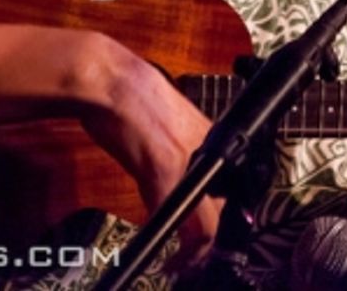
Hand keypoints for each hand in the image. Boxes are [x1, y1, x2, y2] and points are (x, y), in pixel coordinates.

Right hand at [77, 35, 221, 266]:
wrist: (110, 82)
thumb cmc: (132, 100)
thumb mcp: (172, 127)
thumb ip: (185, 151)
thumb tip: (183, 174)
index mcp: (212, 141)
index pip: (236, 190)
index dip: (227, 221)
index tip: (211, 242)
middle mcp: (209, 152)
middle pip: (228, 212)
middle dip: (214, 243)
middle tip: (197, 260)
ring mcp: (189, 162)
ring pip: (211, 224)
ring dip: (199, 252)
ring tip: (185, 265)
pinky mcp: (164, 168)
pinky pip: (181, 221)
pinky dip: (180, 246)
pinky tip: (171, 258)